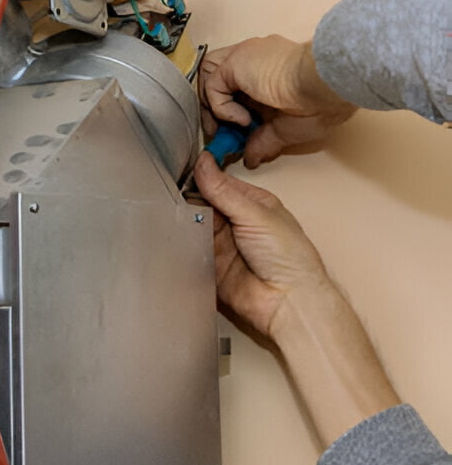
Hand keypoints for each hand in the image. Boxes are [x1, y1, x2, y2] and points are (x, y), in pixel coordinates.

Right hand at [192, 152, 328, 338]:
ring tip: (174, 214)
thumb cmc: (290, 258)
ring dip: (185, 220)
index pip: (220, 183)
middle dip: (189, 199)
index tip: (182, 171)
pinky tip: (176, 235)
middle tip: (174, 194)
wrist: (287, 302)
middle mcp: (236, 222)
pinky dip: (182, 242)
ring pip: (194, 224)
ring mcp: (222, 243)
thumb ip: (224, 191)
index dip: (201, 176)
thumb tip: (203, 162)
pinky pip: (189, 248)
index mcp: (253, 204)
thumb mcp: (256, 214)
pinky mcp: (210, 264)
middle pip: (204, 203)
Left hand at [200, 36, 356, 167]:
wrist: (324, 87)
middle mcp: (253, 60)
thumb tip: (252, 158)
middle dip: (213, 107)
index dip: (229, 108)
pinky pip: (212, 85)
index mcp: (267, 72)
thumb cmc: (320, 104)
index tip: (234, 132)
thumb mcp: (287, 130)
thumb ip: (264, 141)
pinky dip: (220, 106)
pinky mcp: (234, 62)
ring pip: (209, 74)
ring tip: (229, 125)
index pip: (236, 86)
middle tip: (222, 133)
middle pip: (217, 77)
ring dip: (212, 103)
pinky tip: (242, 119)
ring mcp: (243, 58)